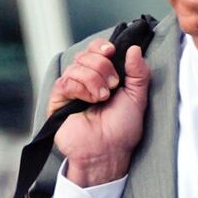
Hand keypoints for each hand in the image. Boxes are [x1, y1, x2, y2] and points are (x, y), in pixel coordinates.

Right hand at [50, 39, 149, 185]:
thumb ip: (139, 72)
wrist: (108, 151)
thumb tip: (135, 48)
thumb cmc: (123, 129)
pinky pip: (66, 82)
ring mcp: (72, 89)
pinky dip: (82, 88)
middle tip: (113, 86)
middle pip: (86, 54)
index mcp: (104, 76)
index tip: (112, 52)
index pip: (96, 49)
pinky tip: (91, 100)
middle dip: (103, 66)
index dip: (103, 47)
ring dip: (94, 79)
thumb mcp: (138, 97)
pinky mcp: (59, 100)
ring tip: (103, 97)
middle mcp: (86, 80)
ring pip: (77, 66)